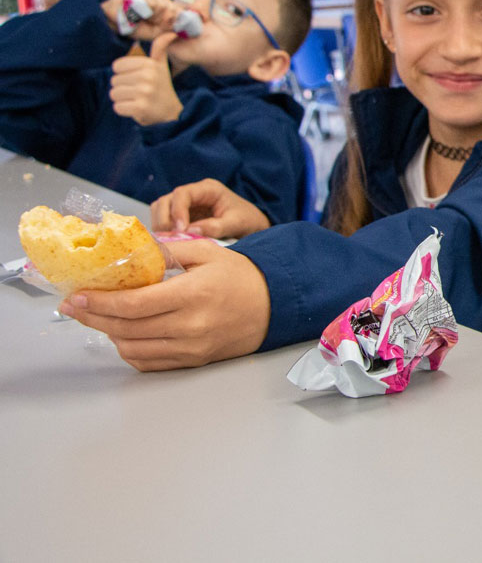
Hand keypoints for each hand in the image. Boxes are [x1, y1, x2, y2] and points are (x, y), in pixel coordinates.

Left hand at [56, 240, 271, 370]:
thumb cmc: (240, 276)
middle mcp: (190, 326)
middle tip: (74, 306)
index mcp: (193, 294)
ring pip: (132, 348)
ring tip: (100, 317)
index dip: (99, 302)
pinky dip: (128, 349)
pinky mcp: (192, 361)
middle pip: (126, 328)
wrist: (273, 305)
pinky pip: (148, 362)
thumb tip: (129, 253)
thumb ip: (166, 252)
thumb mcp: (207, 251)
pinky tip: (123, 333)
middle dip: (93, 317)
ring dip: (108, 333)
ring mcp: (191, 348)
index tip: (77, 296)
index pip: (134, 304)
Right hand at [100, 0, 180, 40]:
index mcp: (164, 3)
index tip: (163, 26)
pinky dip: (146, 12)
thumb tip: (183, 22)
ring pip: (162, 6)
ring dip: (152, 17)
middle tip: (149, 21)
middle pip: (171, 10)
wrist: (112, 22)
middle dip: (161, 20)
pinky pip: (152, 3)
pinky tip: (138, 12)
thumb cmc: (135, 27)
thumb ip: (169, 27)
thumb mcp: (156, 31)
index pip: (178, 10)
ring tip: (142, 17)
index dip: (173, 21)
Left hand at [110, 32, 182, 125]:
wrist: (172, 113)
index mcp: (150, 64)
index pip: (117, 66)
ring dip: (122, 99)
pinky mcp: (140, 108)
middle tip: (139, 92)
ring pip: (114, 93)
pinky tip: (136, 108)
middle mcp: (148, 77)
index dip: (124, 74)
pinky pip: (117, 107)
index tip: (137, 79)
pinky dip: (124, 110)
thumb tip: (170, 33)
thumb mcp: (161, 66)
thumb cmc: (161, 87)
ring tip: (137, 100)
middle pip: (114, 80)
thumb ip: (160, 49)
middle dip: (123, 88)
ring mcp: (144, 92)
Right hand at [152, 178, 270, 237]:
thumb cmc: (248, 220)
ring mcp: (186, 205)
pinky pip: (164, 221)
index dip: (177, 211)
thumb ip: (215, 226)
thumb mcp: (236, 223)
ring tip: (173, 241)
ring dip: (162, 226)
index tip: (180, 230)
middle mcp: (194, 193)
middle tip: (173, 238)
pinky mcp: (182, 216)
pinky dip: (164, 231)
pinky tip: (173, 242)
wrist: (252, 224)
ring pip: (160, 210)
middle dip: (165, 220)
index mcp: (208, 189)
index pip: (182, 194)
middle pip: (166, 201)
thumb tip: (189, 231)